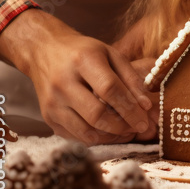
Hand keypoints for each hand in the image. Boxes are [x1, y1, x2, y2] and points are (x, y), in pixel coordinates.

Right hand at [0, 11, 154, 145]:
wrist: (44, 50)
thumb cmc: (83, 51)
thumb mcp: (110, 53)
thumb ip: (130, 78)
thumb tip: (146, 106)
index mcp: (83, 60)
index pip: (110, 89)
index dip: (130, 108)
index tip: (145, 120)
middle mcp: (63, 82)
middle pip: (97, 114)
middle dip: (122, 126)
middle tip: (138, 128)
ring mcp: (52, 102)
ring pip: (85, 131)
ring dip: (110, 136)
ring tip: (125, 131)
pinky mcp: (47, 117)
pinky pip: (74, 136)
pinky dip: (94, 138)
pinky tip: (107, 132)